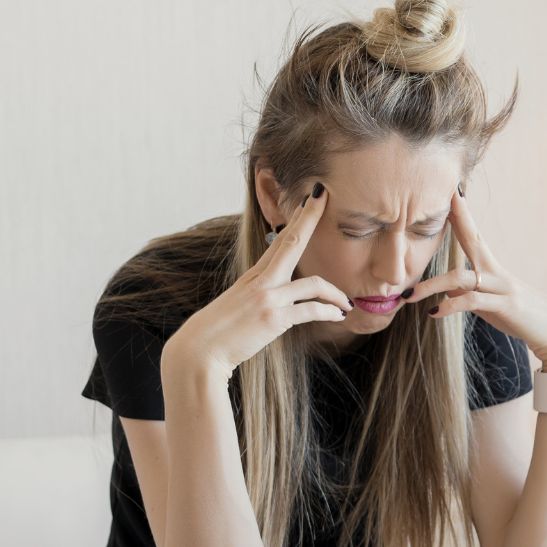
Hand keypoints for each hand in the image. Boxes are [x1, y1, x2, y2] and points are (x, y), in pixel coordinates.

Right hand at [164, 184, 349, 379]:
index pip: (279, 240)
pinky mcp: (272, 318)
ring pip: (312, 284)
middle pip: (291, 242)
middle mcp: (261, 281)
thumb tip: (276, 291)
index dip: (297, 218)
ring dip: (335, 293)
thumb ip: (259, 293)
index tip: (311, 199)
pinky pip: (310, 310)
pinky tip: (338, 316)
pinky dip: (328, 311)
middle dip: (309, 218)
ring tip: (347, 303)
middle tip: (326, 196)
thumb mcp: (239, 303)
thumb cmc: (219, 331)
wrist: (199, 351)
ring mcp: (266, 298)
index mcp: (254, 276)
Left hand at [403, 185, 546, 371]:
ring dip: (432, 285)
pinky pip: (472, 302)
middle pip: (473, 239)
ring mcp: (502, 288)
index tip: (448, 194)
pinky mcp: (505, 306)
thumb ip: (470, 296)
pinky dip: (450, 306)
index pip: (473, 236)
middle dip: (457, 218)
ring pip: (461, 278)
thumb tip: (450, 292)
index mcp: (493, 269)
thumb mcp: (491, 305)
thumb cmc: (523, 318)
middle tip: (440, 197)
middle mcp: (497, 272)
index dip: (460, 215)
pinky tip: (433, 313)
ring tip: (408, 295)